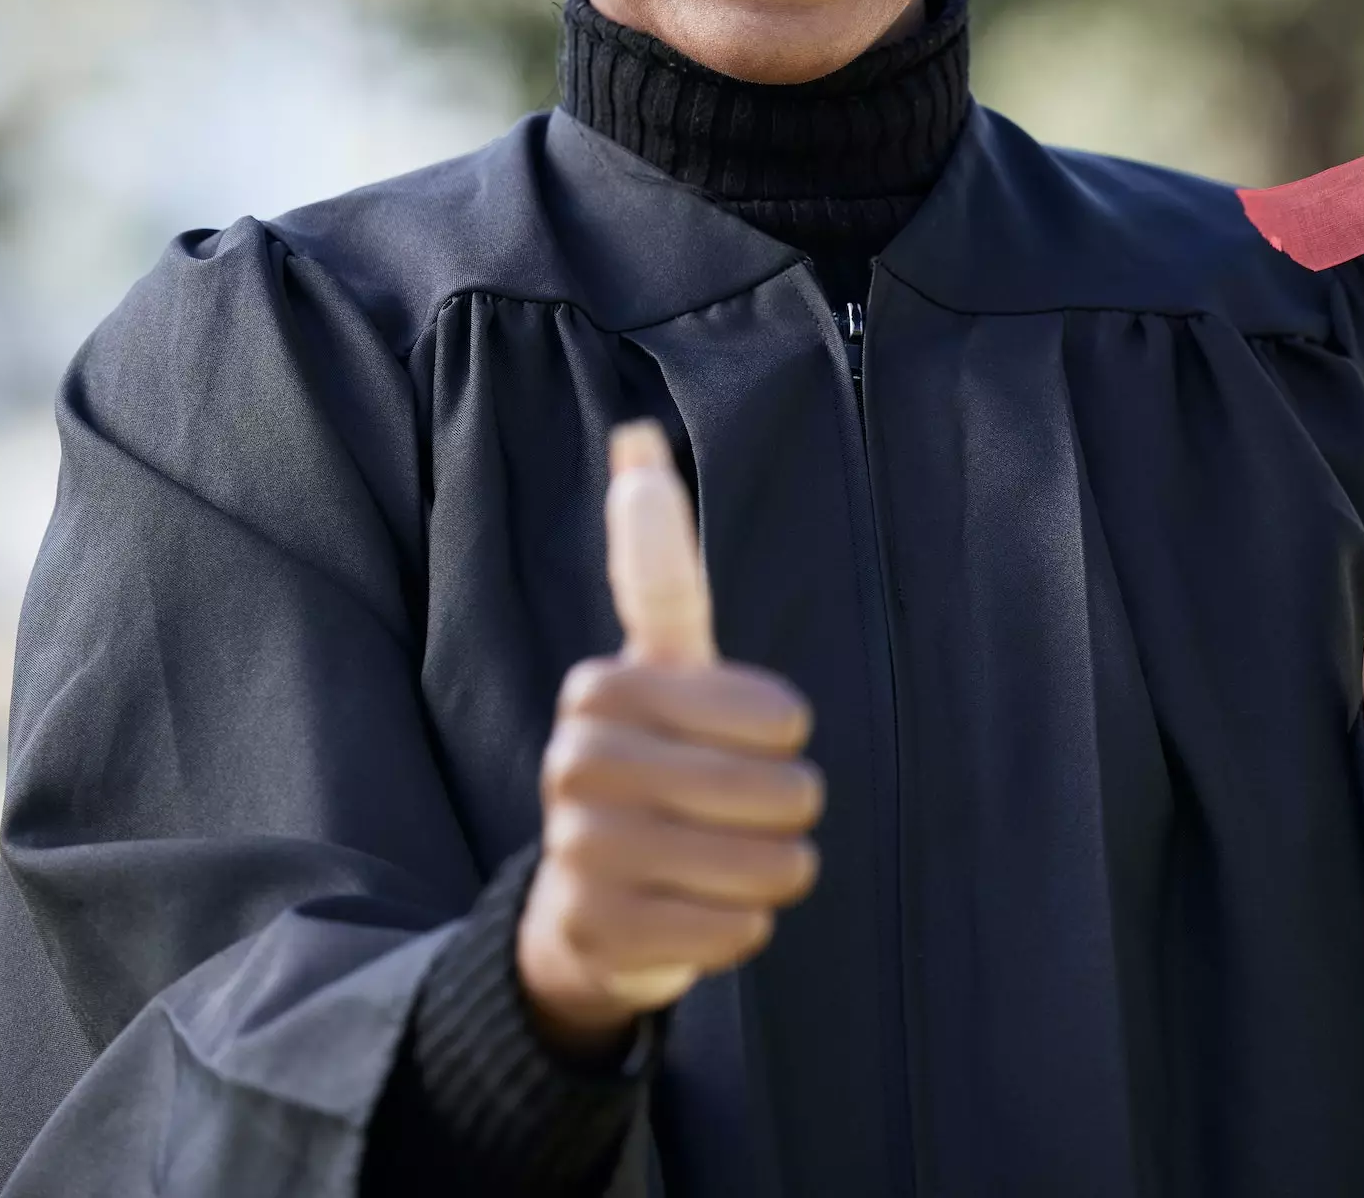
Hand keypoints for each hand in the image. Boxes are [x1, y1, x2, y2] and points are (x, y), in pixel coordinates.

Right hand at [517, 422, 822, 1056]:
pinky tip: (709, 911)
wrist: (589, 901)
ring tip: (740, 863)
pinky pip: (728, 933)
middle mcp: (575, 762)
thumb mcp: (662, 660)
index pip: (772, 715)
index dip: (785, 733)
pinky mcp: (595, 933)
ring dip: (773, 872)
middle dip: (788, 811)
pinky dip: (741, 927)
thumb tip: (634, 432)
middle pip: (773, 795)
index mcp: (601, 686)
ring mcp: (577, 851)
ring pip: (757, 868)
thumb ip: (655, 561)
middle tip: (757, 812)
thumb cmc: (653, 760)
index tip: (763, 733)